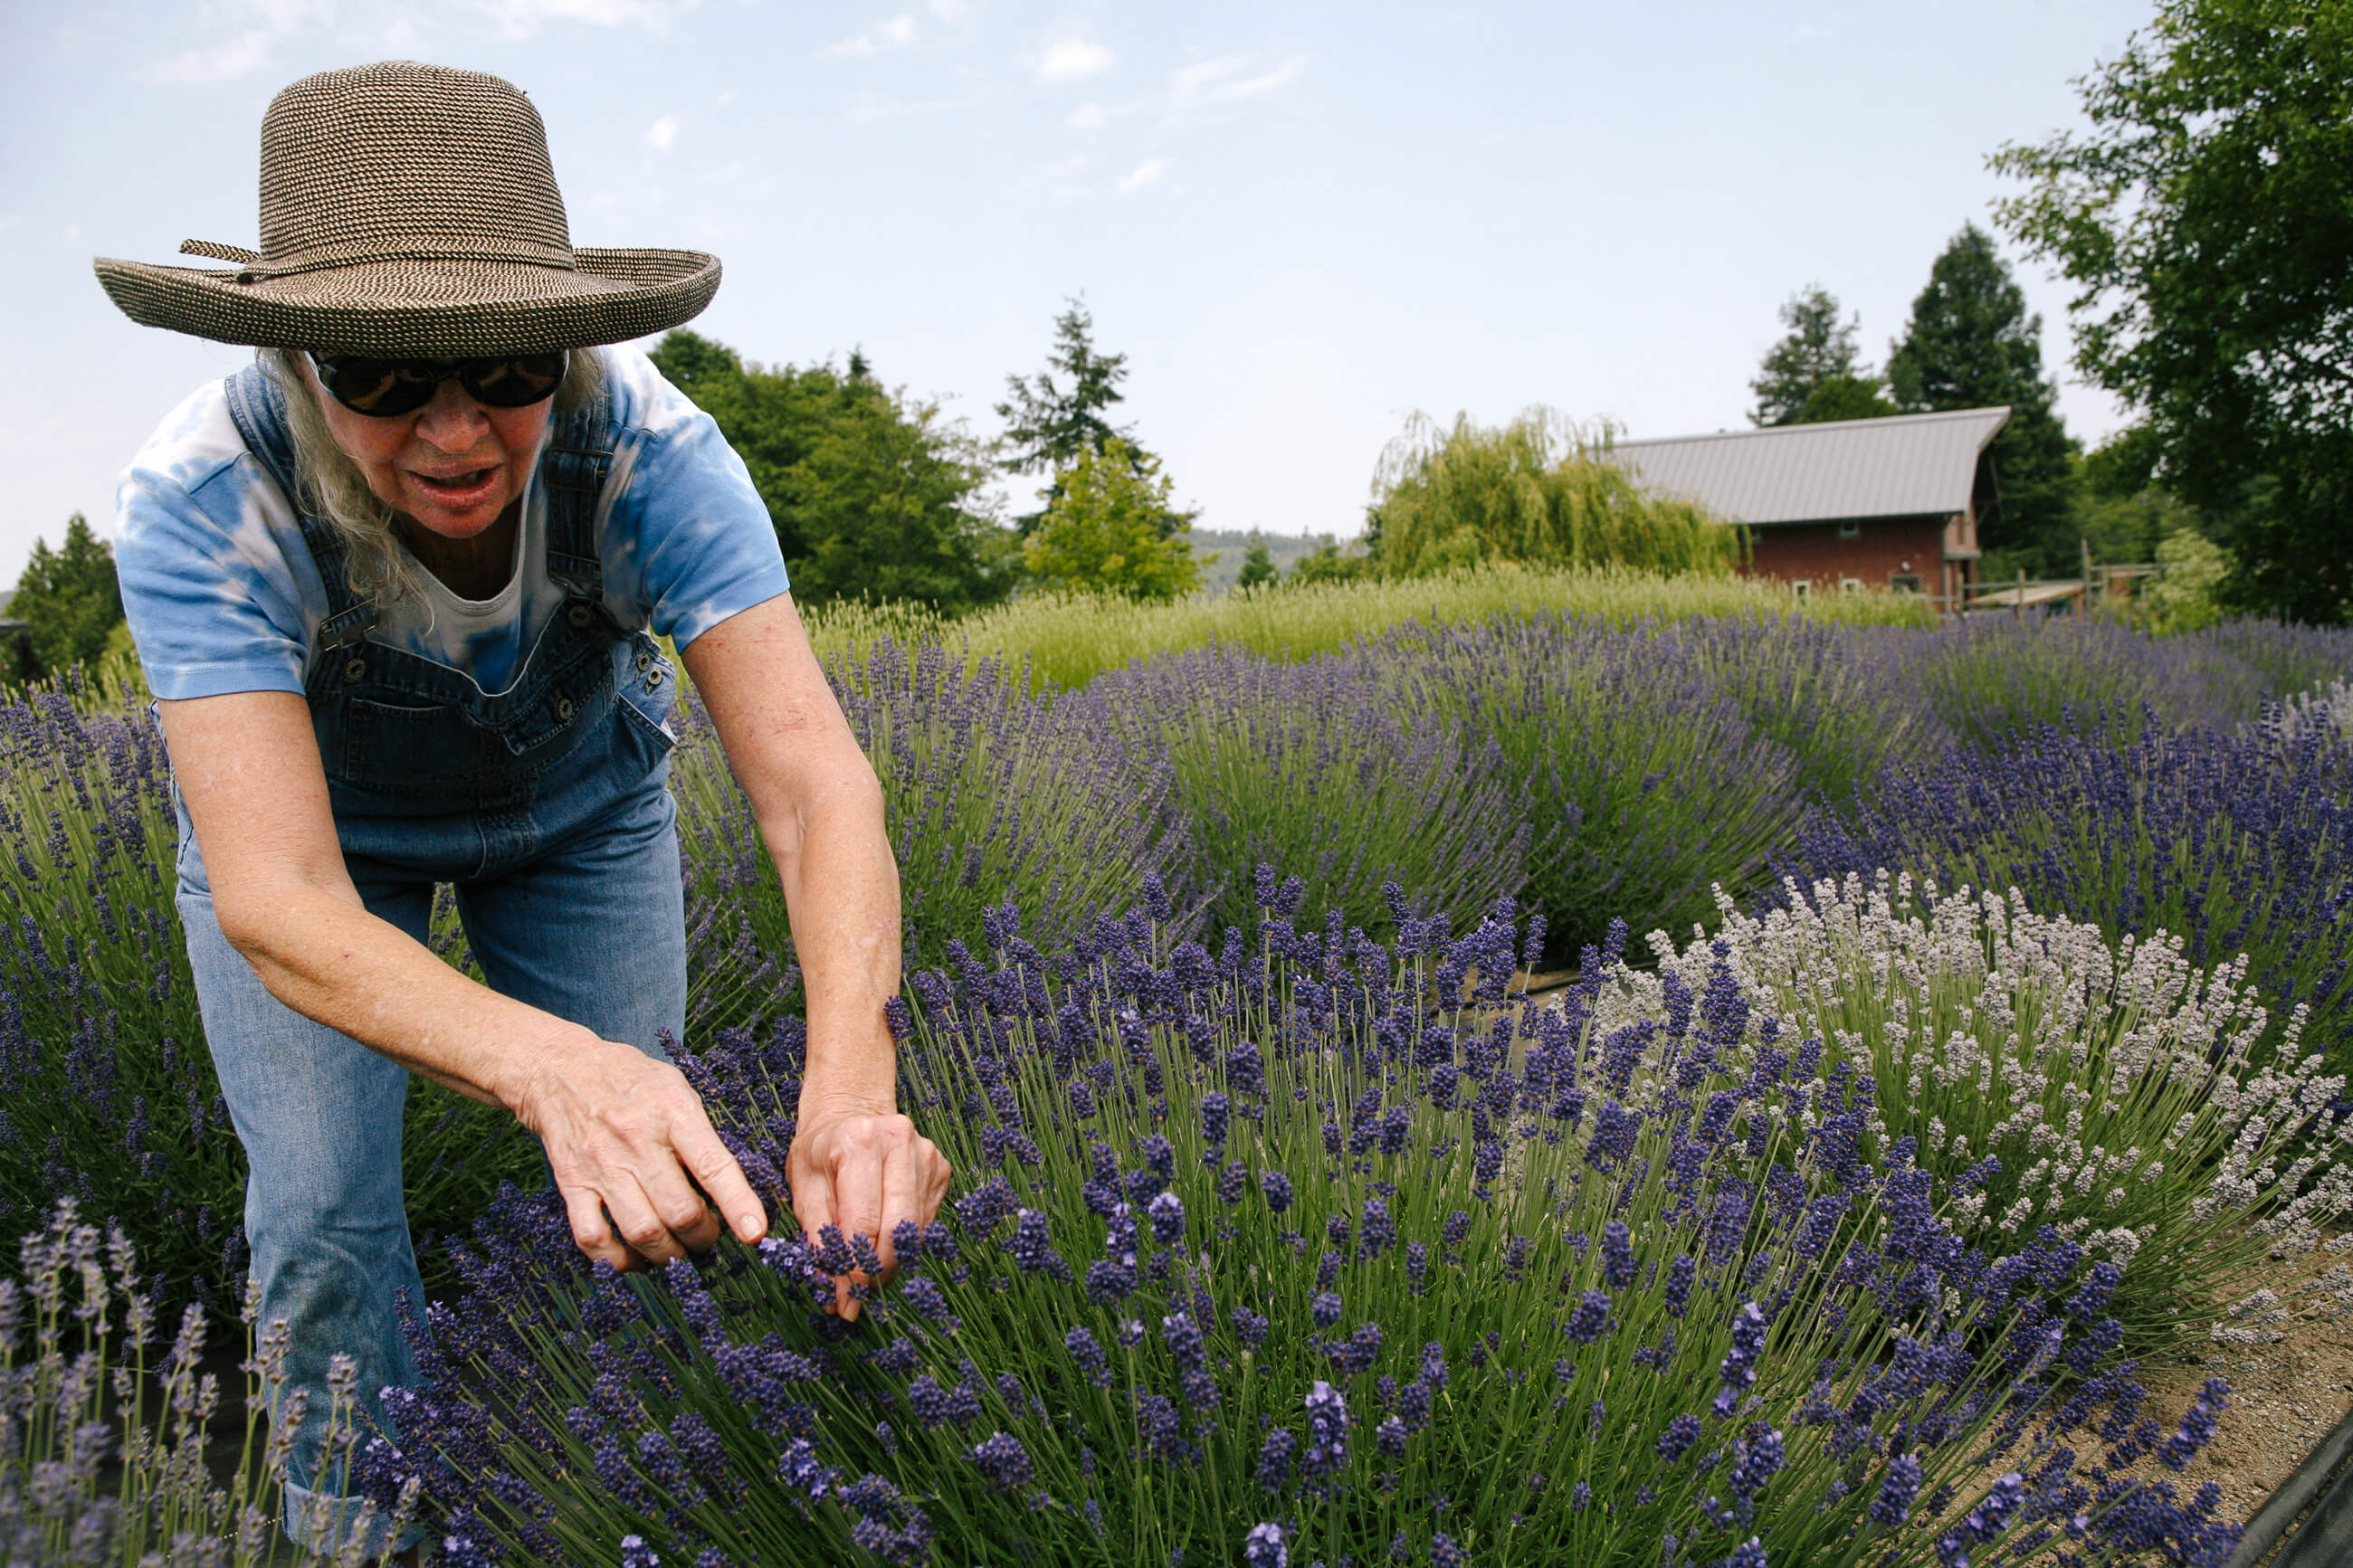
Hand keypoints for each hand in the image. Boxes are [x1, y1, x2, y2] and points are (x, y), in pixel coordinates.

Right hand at [514, 1036, 768, 1271]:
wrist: (559, 1071)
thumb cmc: (631, 1080)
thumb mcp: (676, 1088)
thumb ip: (702, 1133)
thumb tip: (731, 1186)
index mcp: (672, 1112)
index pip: (712, 1165)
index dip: (737, 1204)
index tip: (755, 1233)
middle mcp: (636, 1141)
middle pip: (678, 1211)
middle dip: (703, 1237)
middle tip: (708, 1236)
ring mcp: (601, 1166)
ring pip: (641, 1231)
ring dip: (668, 1254)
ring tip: (678, 1250)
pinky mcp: (572, 1185)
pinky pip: (593, 1238)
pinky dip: (618, 1260)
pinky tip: (635, 1257)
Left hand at [786, 1101, 952, 1321]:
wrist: (852, 1111)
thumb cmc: (821, 1150)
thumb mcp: (803, 1186)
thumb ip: (817, 1235)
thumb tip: (833, 1288)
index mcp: (857, 1142)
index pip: (862, 1222)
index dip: (853, 1268)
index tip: (844, 1301)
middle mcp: (898, 1142)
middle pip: (897, 1228)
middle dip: (877, 1272)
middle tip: (858, 1298)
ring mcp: (926, 1154)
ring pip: (914, 1229)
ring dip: (891, 1263)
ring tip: (867, 1279)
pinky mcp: (940, 1168)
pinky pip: (925, 1220)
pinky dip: (903, 1243)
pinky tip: (884, 1247)